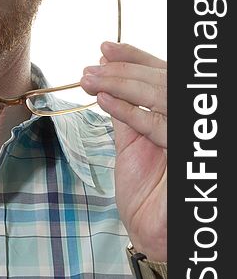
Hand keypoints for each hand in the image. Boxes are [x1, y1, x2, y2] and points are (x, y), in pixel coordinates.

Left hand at [81, 41, 166, 261]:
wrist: (149, 230)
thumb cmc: (145, 187)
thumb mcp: (131, 139)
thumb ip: (125, 108)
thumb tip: (106, 73)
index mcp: (176, 114)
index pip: (160, 73)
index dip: (134, 57)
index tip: (104, 49)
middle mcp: (187, 121)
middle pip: (160, 80)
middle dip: (122, 70)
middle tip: (89, 69)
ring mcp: (189, 137)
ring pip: (160, 96)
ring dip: (120, 84)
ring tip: (89, 80)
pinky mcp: (186, 156)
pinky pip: (156, 126)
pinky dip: (128, 110)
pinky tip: (104, 100)